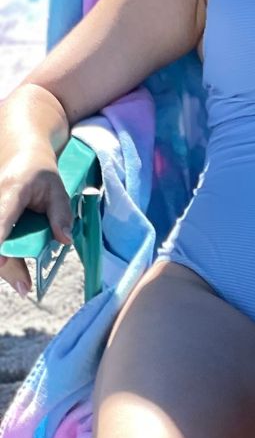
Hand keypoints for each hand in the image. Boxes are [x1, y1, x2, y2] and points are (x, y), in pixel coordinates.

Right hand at [0, 157, 74, 298]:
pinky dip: (4, 255)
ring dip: (5, 266)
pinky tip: (14, 271)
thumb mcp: (57, 187)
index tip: (0, 264)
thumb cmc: (38, 171)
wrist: (16, 150)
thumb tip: (65, 240)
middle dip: (6, 266)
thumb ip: (61, 214)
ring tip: (23, 285)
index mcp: (10, 189)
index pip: (1, 219)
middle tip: (25, 287)